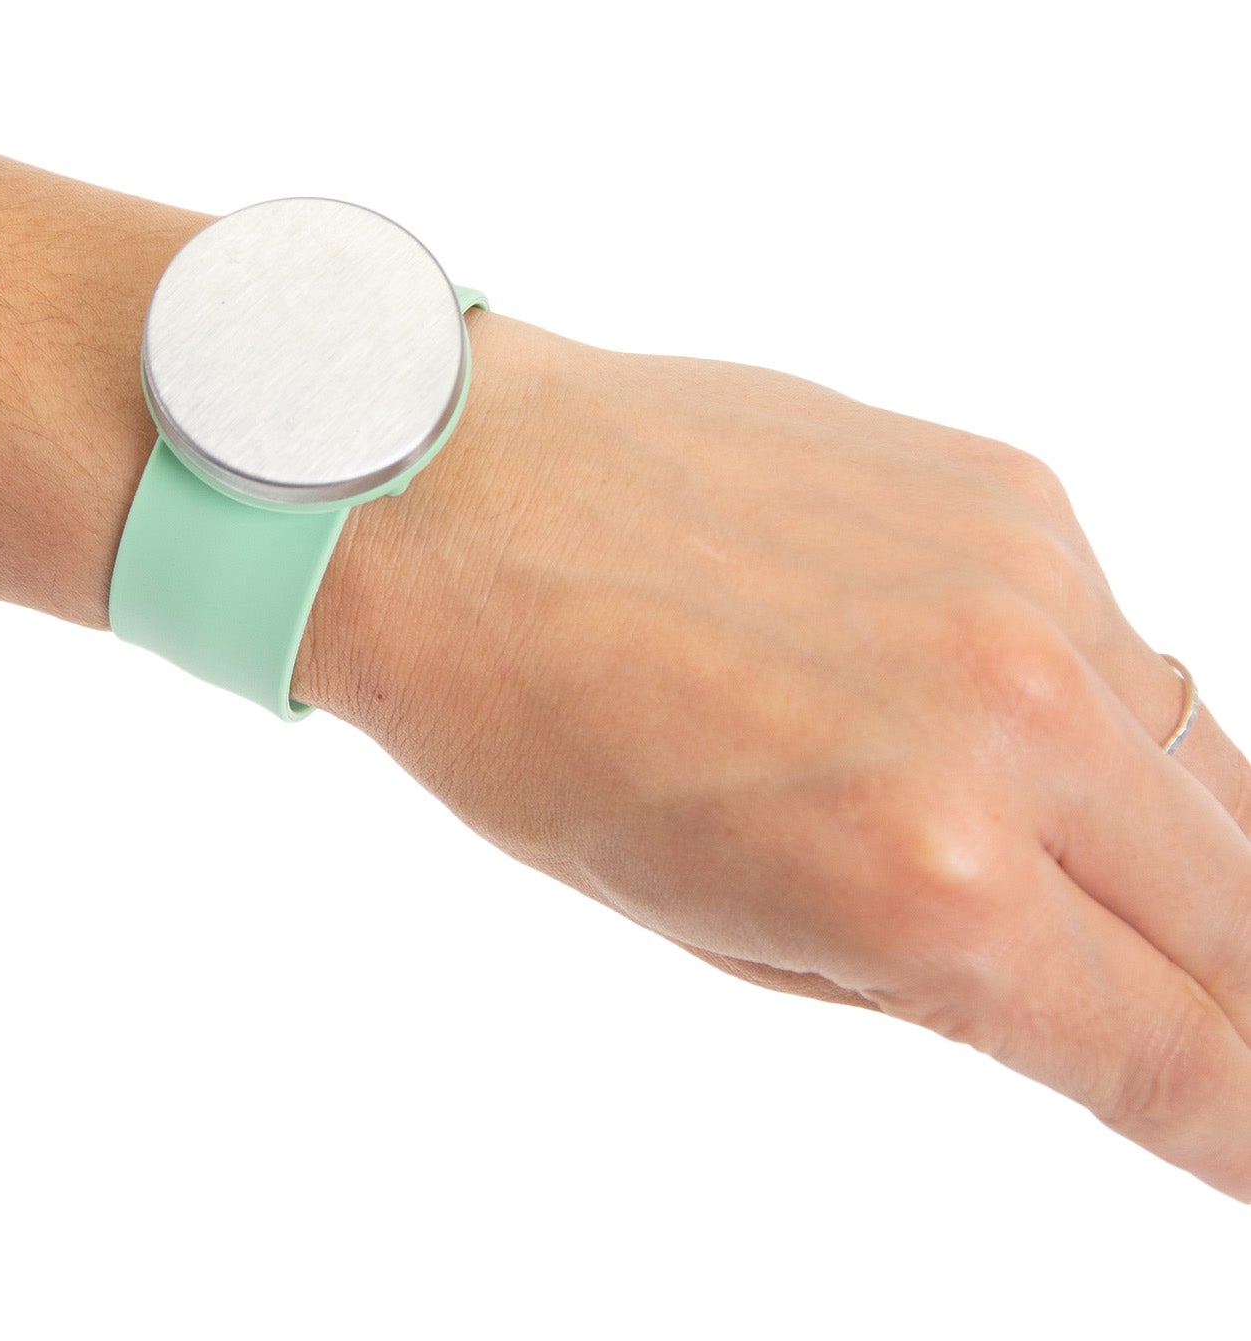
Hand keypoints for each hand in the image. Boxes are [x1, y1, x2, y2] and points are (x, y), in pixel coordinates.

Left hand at [296, 309, 1250, 1201]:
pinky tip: (1010, 727)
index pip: (1174, 1051)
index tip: (1244, 1136)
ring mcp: (1027, 585)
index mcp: (932, 879)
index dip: (1235, 1124)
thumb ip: (937, 972)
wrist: (457, 495)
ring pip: (1210, 769)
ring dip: (1189, 855)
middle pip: (1243, 918)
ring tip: (1116, 884)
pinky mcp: (1013, 491)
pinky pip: (1120, 646)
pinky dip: (1098, 718)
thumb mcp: (721, 928)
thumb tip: (1083, 993)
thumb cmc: (535, 725)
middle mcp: (1015, 724)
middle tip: (1204, 1026)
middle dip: (1236, 999)